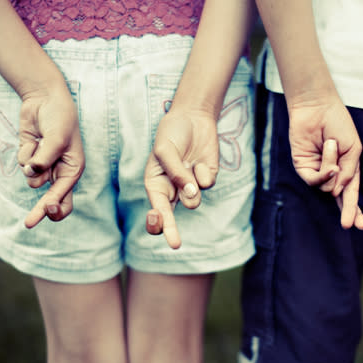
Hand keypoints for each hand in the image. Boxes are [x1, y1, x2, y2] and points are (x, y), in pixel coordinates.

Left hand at [17, 83, 84, 227]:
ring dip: (31, 164)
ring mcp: (43, 166)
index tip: (48, 210)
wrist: (44, 99)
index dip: (56, 207)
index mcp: (73, 170)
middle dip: (39, 210)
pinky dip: (25, 153)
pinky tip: (33, 139)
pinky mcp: (30, 158)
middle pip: (49, 200)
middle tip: (28, 224)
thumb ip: (46, 158)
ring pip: (31, 179)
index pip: (66, 196)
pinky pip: (23, 165)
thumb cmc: (59, 117)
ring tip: (40, 144)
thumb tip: (32, 172)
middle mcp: (59, 172)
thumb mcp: (58, 137)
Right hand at [144, 107, 219, 248]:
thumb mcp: (166, 150)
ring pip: (193, 201)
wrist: (193, 118)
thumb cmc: (172, 134)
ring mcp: (191, 187)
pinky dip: (203, 171)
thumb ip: (176, 173)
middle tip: (174, 244)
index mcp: (156, 185)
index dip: (156, 222)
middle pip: (171, 219)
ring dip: (191, 187)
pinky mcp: (207, 179)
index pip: (155, 210)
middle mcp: (173, 190)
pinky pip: (207, 184)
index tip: (158, 225)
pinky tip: (199, 160)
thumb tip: (192, 193)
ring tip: (188, 166)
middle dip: (171, 231)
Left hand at [287, 93, 362, 229]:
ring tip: (331, 144)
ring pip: (328, 186)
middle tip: (350, 225)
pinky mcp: (302, 168)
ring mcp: (316, 172)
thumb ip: (349, 173)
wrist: (317, 107)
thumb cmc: (338, 125)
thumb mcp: (353, 151)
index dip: (356, 210)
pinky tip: (327, 149)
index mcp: (346, 170)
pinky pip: (314, 180)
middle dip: (347, 211)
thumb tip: (338, 193)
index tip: (362, 225)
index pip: (351, 195)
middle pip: (339, 200)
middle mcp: (331, 174)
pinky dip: (323, 168)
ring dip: (333, 165)